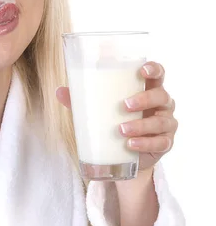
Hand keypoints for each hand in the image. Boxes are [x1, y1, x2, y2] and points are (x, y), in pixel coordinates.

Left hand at [56, 61, 177, 174]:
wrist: (124, 156)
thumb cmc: (114, 122)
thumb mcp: (99, 109)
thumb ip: (82, 99)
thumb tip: (59, 91)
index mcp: (147, 88)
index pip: (158, 73)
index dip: (154, 69)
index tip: (142, 71)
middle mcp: (161, 104)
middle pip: (161, 95)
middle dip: (144, 99)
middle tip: (124, 105)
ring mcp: (166, 124)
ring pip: (161, 121)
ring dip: (141, 125)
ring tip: (121, 130)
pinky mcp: (165, 144)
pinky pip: (160, 142)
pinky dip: (145, 143)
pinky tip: (130, 145)